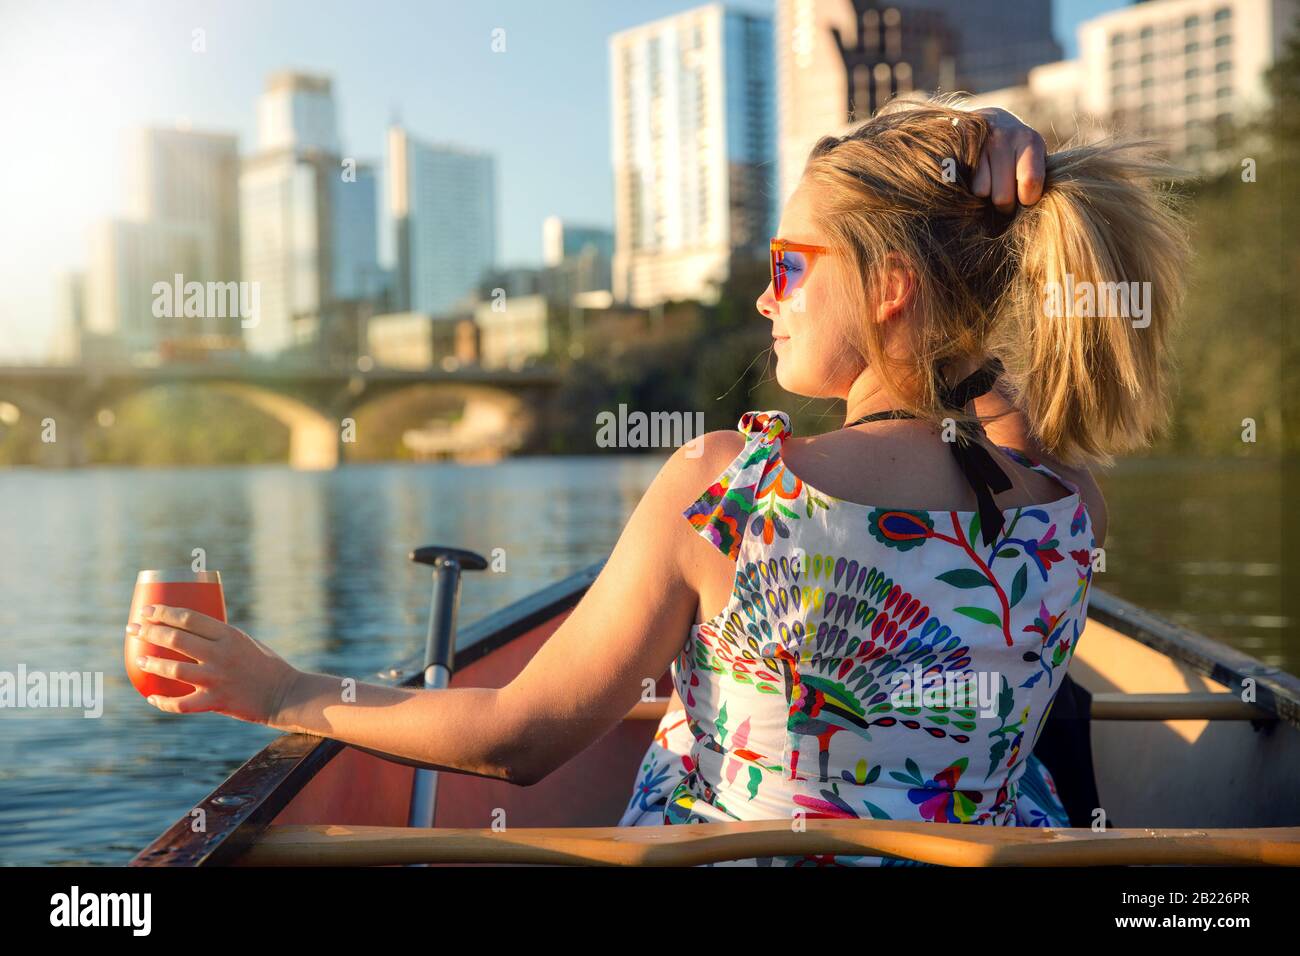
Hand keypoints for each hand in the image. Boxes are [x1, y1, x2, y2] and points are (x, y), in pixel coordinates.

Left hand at [132, 604, 299, 724]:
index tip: (146, 610)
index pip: (189, 618)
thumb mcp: (245, 642)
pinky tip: (151, 697)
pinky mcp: (216, 701)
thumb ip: (218, 639)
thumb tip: (184, 634)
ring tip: (139, 658)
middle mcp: (221, 655)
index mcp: (229, 635)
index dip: (163, 612)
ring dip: (151, 662)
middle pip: (176, 639)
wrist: (284, 694)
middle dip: (149, 631)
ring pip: (173, 669)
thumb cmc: (266, 665)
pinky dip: (163, 701)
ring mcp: (217, 679)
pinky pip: (181, 704)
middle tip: (133, 628)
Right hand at [971, 107, 1045, 212]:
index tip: (1026, 198)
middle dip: (1006, 206)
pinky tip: (979, 178)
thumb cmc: (1019, 149)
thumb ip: (1035, 177)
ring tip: (992, 185)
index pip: (1030, 182)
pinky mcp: (960, 150)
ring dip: (987, 196)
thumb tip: (1033, 210)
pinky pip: (966, 184)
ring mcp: (978, 144)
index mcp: (1030, 141)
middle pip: (1003, 196)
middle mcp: (1004, 139)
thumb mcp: (1034, 156)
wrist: (991, 121)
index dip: (1027, 199)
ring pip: (982, 192)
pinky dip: (972, 187)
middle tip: (1008, 199)